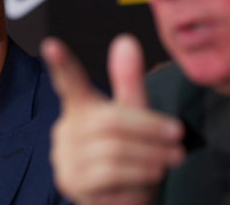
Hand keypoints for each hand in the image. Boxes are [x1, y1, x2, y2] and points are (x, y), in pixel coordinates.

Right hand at [41, 34, 184, 204]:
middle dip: (149, 130)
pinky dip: (136, 180)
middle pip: (111, 122)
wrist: (122, 196)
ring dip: (150, 158)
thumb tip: (126, 40)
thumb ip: (130, 81)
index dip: (61, 64)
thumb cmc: (128, 151)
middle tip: (177, 138)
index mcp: (81, 106)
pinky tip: (149, 181)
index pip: (69, 82)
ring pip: (114, 152)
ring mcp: (65, 157)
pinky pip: (110, 178)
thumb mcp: (133, 115)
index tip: (52, 45)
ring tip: (170, 160)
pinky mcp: (71, 183)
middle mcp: (66, 129)